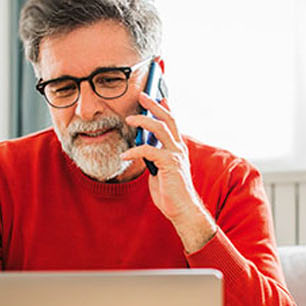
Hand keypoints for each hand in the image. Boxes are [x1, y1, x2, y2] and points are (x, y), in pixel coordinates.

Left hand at [120, 94, 216, 251]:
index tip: (156, 95)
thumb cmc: (170, 191)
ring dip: (143, 121)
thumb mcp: (158, 169)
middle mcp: (179, 148)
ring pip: (160, 129)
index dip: (164, 108)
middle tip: (141, 95)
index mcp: (177, 148)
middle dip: (154, 105)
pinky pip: (149, 151)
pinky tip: (125, 155)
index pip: (172, 122)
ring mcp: (176, 155)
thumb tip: (141, 146)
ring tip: (129, 119)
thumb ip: (153, 156)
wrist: (181, 209)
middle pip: (168, 119)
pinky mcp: (169, 164)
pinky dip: (135, 151)